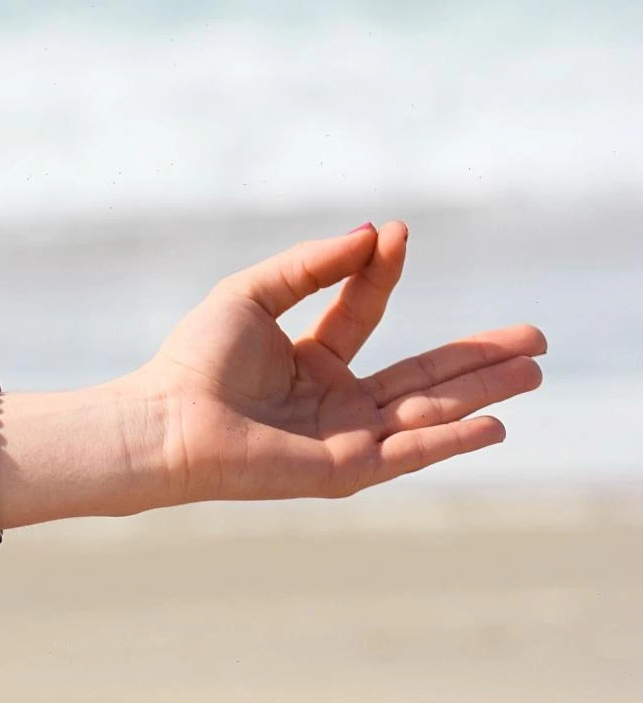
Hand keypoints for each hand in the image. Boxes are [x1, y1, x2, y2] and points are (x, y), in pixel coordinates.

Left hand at [139, 222, 545, 503]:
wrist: (168, 420)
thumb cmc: (198, 359)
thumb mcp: (254, 294)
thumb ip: (311, 265)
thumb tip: (372, 232)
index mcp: (310, 360)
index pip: (363, 313)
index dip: (383, 274)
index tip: (398, 234)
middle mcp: (335, 400)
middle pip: (420, 374)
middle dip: (476, 357)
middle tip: (534, 337)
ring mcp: (344, 437)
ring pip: (426, 412)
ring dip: (482, 393)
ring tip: (534, 372)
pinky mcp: (344, 470)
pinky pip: (407, 452)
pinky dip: (450, 441)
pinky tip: (495, 425)